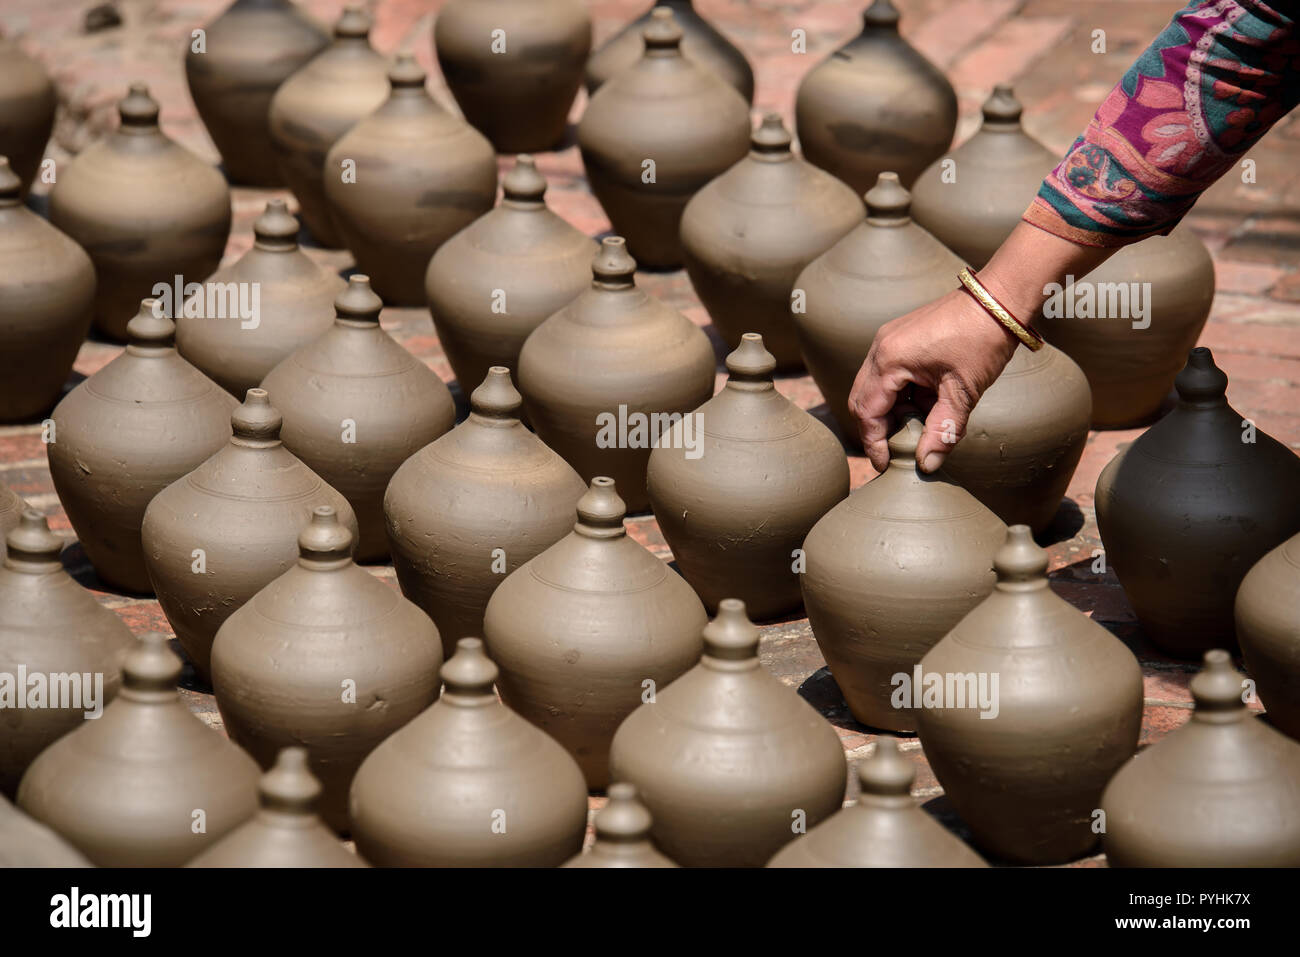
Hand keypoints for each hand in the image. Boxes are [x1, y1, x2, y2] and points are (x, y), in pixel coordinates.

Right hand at [848, 286, 1018, 473]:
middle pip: (861, 400)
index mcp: (889, 360)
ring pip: (874, 387)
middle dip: (876, 428)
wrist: (998, 298)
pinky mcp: (900, 337)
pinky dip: (899, 394)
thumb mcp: (963, 392)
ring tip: (916, 427)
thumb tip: (926, 465)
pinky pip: (888, 373)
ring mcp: (889, 340)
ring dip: (889, 411)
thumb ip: (943, 430)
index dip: (873, 442)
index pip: (867, 412)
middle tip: (894, 451)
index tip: (884, 464)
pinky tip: (924, 403)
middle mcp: (880, 348)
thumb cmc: (982, 340)